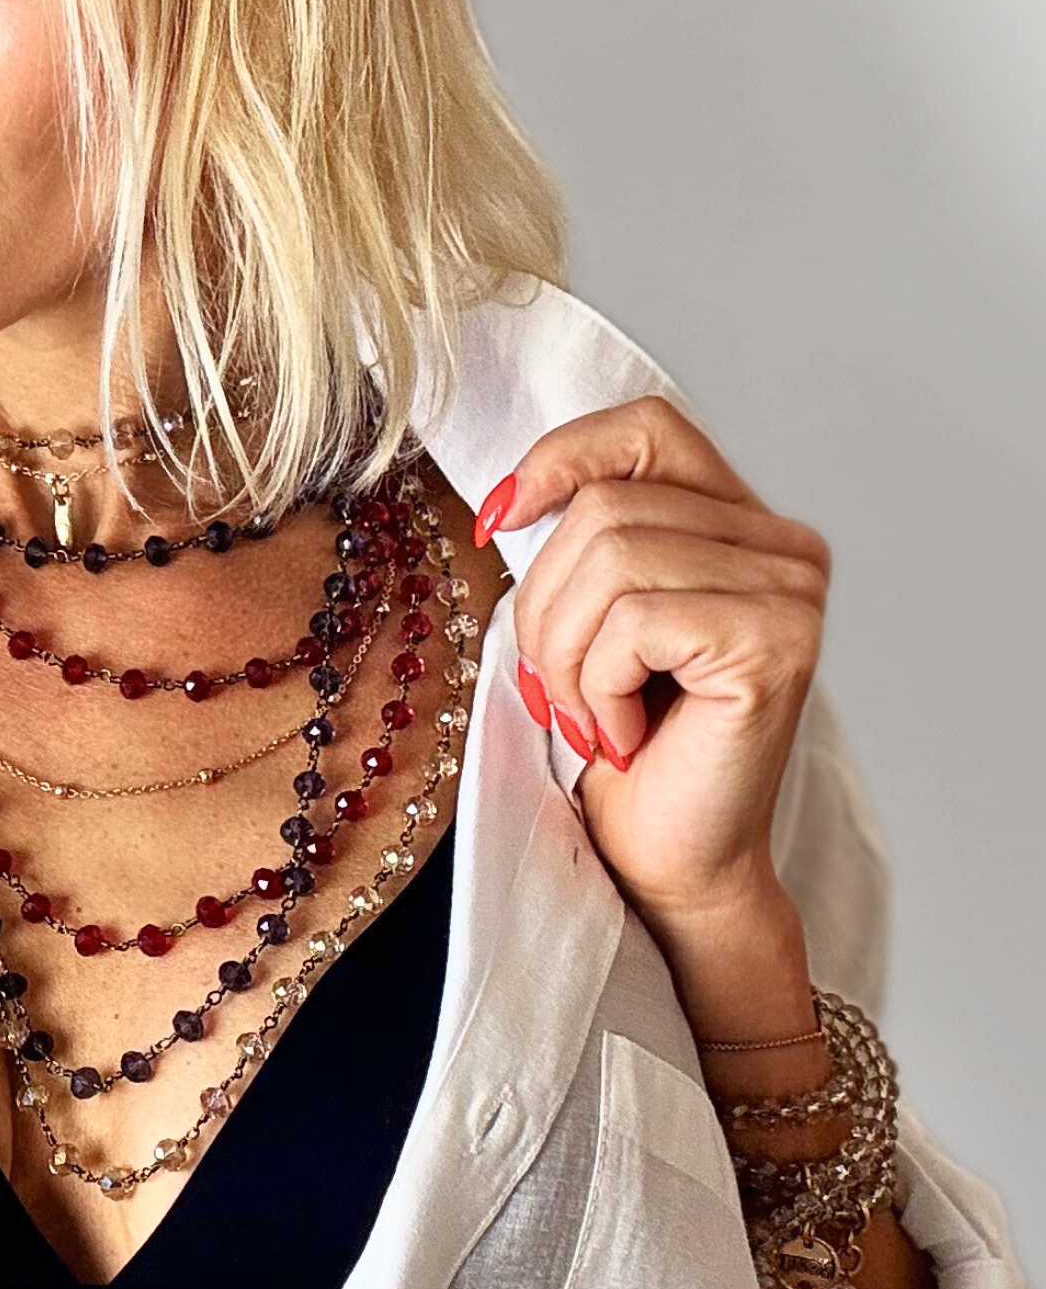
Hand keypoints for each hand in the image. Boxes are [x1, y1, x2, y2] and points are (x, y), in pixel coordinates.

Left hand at [478, 396, 831, 1034]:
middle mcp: (783, 544)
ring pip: (611, 555)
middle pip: (606, 503)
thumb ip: (578, 538)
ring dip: (564, 652)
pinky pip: (633, 621)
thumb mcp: (585, 613)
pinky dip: (599, 684)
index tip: (497, 520)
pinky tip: (623, 735)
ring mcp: (791, 590)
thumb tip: (508, 495)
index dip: (560, 457)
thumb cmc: (620, 741)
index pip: (646, 429)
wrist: (666, 860)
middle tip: (554, 687)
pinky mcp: (777, 642)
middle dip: (542, 601)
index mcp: (738, 520)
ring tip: (588, 715)